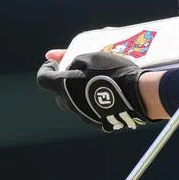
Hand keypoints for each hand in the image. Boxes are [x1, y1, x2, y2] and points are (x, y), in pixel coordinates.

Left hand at [36, 51, 150, 131]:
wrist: (135, 94)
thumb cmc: (112, 71)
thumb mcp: (92, 57)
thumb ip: (76, 61)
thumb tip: (69, 68)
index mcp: (64, 86)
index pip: (43, 78)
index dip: (46, 69)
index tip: (54, 63)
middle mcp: (70, 104)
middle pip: (60, 93)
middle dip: (65, 82)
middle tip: (79, 72)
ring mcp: (83, 115)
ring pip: (75, 102)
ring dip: (80, 92)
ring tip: (99, 81)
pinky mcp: (97, 123)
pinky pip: (90, 110)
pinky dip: (94, 101)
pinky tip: (109, 94)